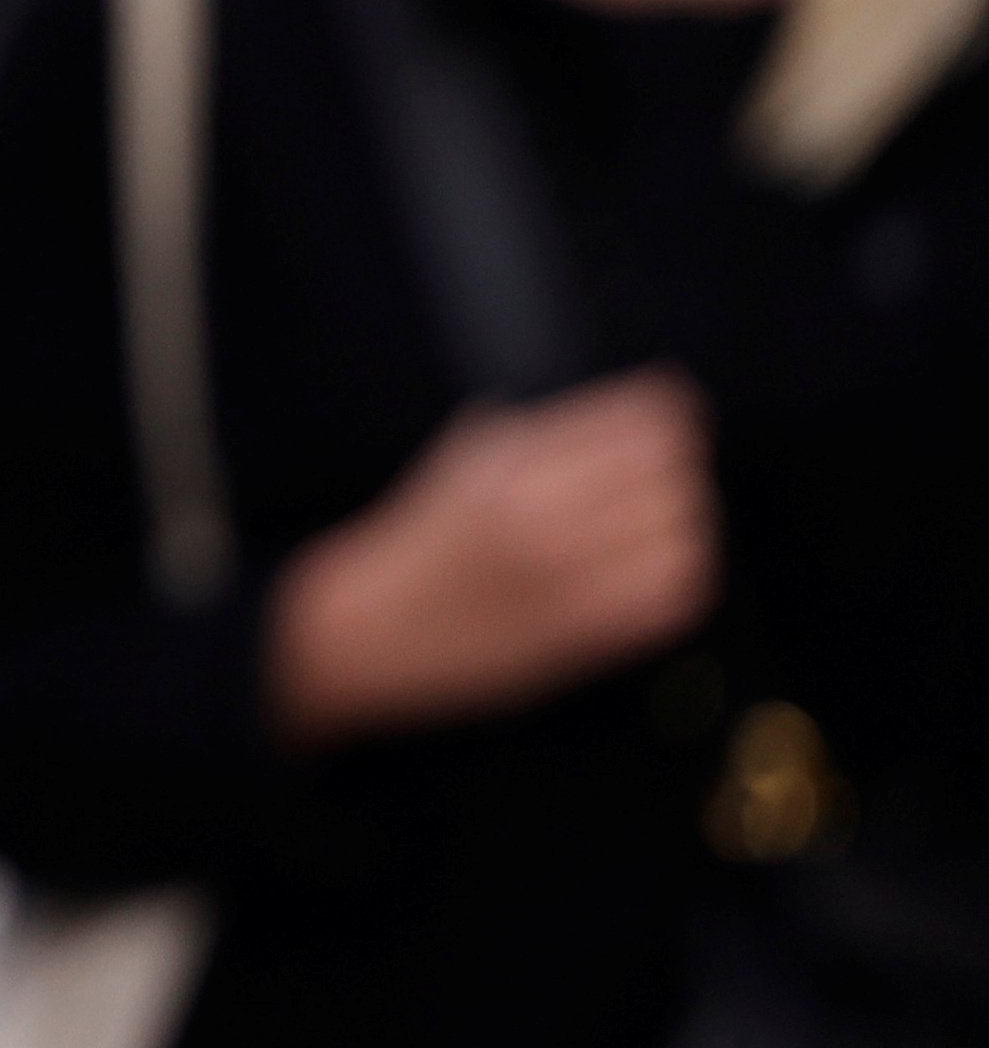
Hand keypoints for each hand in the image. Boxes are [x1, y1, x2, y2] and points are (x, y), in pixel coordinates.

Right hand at [266, 370, 715, 751]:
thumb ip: (543, 432)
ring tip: (653, 526)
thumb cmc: (412, 545)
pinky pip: (677, 595)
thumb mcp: (463, 464)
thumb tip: (640, 411)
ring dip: (680, 522)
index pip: (641, 417)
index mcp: (512, 466)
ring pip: (686, 531)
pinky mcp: (584, 636)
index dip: (668, 413)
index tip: (668, 420)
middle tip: (656, 478)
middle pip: (673, 470)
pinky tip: (651, 567)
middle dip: (673, 469)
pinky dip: (679, 575)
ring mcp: (568, 581)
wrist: (361, 635)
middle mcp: (543, 519)